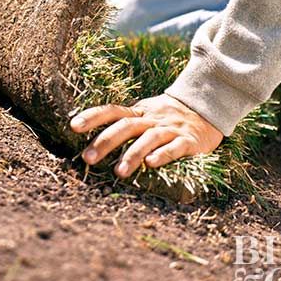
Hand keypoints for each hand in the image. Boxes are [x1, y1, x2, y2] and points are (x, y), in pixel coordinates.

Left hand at [70, 94, 222, 177]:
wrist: (207, 108)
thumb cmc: (167, 117)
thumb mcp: (145, 113)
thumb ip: (123, 123)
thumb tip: (91, 137)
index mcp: (138, 112)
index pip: (111, 111)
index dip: (92, 117)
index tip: (73, 126)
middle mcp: (152, 118)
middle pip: (126, 126)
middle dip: (105, 141)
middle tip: (88, 159)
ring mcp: (170, 129)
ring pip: (148, 139)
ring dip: (132, 154)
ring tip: (118, 172)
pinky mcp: (189, 141)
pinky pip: (175, 147)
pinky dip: (163, 155)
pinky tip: (151, 164)